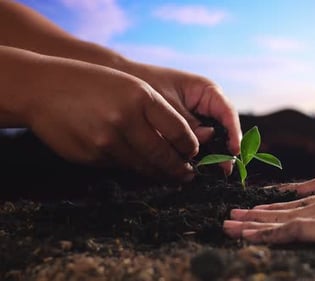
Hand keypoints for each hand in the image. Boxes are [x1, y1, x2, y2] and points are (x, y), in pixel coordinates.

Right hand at [24, 52, 197, 179]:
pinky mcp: (91, 157)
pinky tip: (139, 167)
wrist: (41, 89)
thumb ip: (155, 110)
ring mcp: (106, 141)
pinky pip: (120, 167)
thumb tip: (181, 141)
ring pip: (143, 166)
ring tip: (170, 176)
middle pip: (163, 155)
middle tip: (188, 174)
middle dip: (179, 168)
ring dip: (160, 174)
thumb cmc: (92, 83)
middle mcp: (125, 120)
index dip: (190, 146)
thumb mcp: (129, 85)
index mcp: (140, 97)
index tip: (193, 152)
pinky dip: (133, 168)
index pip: (178, 131)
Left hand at [123, 62, 241, 173]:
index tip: (234, 151)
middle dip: (223, 151)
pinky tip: (189, 167)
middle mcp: (206, 108)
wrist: (123, 82)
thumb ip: (185, 120)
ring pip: (208, 142)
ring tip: (207, 171)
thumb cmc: (146, 84)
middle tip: (224, 170)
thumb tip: (207, 138)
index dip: (233, 132)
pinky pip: (192, 145)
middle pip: (222, 131)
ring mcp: (196, 122)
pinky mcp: (184, 133)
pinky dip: (191, 156)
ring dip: (208, 156)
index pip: (227, 112)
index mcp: (206, 92)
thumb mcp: (167, 101)